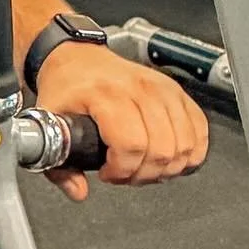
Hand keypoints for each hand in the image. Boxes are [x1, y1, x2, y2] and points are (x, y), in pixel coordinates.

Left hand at [34, 42, 208, 201]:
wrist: (78, 58)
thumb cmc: (67, 88)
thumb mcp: (49, 123)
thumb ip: (58, 164)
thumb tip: (78, 191)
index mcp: (106, 95)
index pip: (131, 144)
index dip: (122, 170)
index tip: (108, 173)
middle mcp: (139, 89)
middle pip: (162, 149)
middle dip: (144, 174)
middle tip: (126, 173)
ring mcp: (162, 88)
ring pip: (184, 143)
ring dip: (168, 167)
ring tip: (145, 166)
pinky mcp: (177, 91)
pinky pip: (199, 129)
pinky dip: (190, 151)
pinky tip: (169, 156)